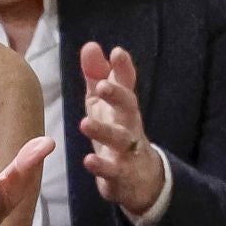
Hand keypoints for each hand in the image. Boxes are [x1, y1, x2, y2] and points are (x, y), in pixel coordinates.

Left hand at [77, 42, 166, 217]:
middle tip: (103, 85)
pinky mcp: (121, 175)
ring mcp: (128, 151)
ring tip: (84, 123)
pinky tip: (88, 160)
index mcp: (124, 108)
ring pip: (120, 139)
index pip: (127, 84)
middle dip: (118, 95)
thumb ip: (97, 76)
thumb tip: (90, 45)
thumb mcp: (104, 104)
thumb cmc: (118, 133)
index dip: (123, 68)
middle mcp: (130, 126)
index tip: (117, 52)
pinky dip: (101, 166)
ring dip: (103, 131)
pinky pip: (112, 171)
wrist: (140, 179)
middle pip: (129, 107)